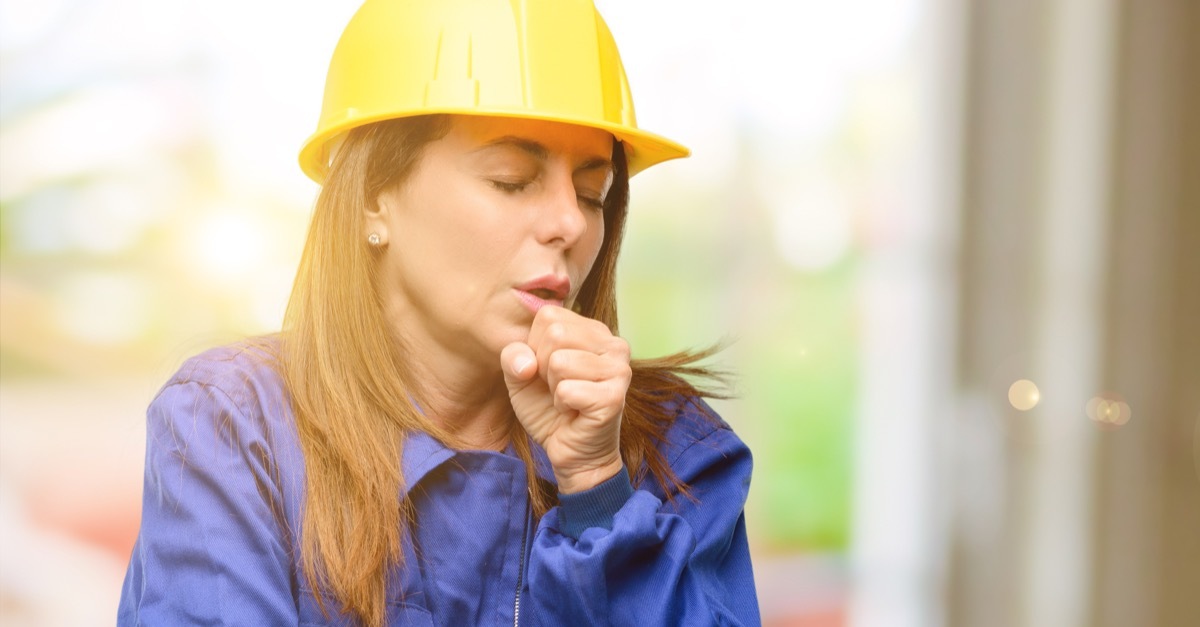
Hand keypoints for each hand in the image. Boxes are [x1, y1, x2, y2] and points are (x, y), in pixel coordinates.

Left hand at [501, 306, 629, 493]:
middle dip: (544, 367)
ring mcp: (619, 368)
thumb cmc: (549, 410)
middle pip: (555, 333)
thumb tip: (526, 362)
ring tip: (569, 400)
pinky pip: (567, 390)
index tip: (549, 371)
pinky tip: (575, 412)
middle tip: (559, 388)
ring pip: (559, 361)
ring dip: (554, 389)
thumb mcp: (521, 377)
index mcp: (593, 330)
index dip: (535, 346)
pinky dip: (562, 405)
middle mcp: (613, 343)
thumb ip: (513, 355)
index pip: (548, 315)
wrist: (572, 454)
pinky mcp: (615, 396)